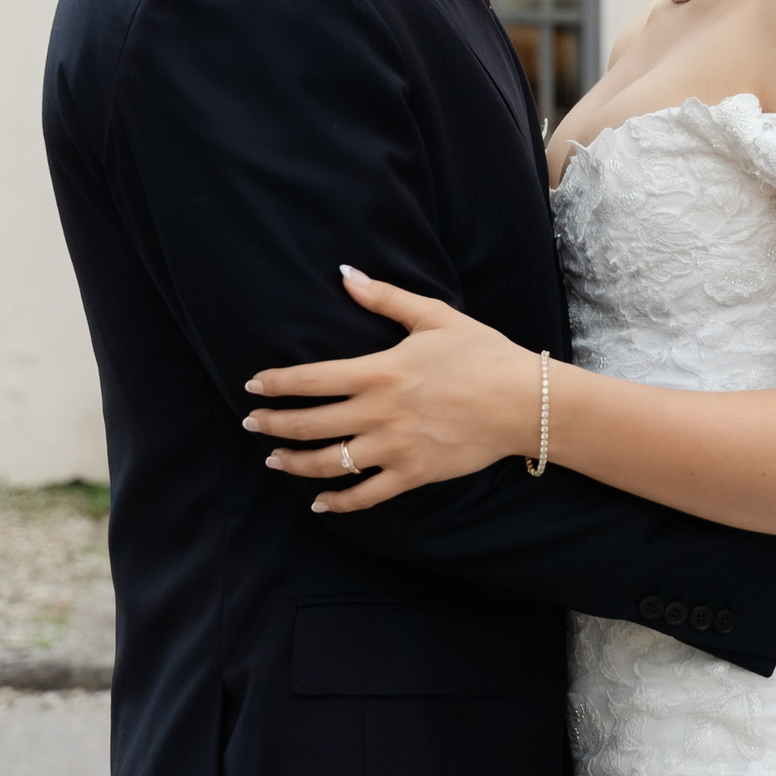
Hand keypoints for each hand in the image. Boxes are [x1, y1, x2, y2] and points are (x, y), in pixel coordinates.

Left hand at [245, 267, 541, 512]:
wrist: (524, 402)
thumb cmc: (482, 354)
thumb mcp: (434, 317)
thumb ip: (385, 298)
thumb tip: (345, 273)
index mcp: (380, 371)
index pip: (311, 379)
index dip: (276, 384)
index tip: (252, 386)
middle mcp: (381, 412)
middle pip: (310, 424)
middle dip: (272, 425)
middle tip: (251, 424)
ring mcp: (395, 448)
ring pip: (329, 463)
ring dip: (294, 462)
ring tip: (274, 460)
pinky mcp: (414, 474)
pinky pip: (366, 495)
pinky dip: (338, 502)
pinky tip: (318, 501)